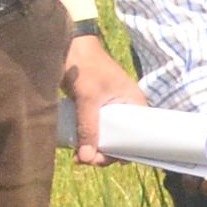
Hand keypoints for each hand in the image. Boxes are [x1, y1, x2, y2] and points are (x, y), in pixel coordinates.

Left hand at [64, 32, 144, 167]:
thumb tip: (87, 158)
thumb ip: (88, 128)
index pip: (138, 135)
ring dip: (94, 149)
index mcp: (134, 102)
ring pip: (107, 136)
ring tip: (78, 158)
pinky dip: (88, 140)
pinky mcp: (95, 108)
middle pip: (121, 139)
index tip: (106, 161)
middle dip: (105, 153)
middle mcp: (126, 107)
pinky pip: (96, 129)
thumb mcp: (88, 100)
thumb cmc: (85, 67)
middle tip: (86, 160)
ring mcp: (110, 108)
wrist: (68, 46)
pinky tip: (76, 149)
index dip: (125, 151)